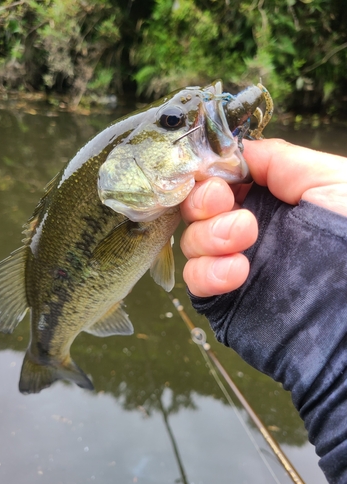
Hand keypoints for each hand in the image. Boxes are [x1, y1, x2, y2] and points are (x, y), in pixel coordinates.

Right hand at [180, 139, 346, 296]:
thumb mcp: (327, 178)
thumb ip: (278, 158)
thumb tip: (236, 151)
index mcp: (267, 198)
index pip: (219, 180)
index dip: (209, 174)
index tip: (216, 175)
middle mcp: (244, 228)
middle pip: (196, 209)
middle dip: (203, 201)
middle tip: (222, 202)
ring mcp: (232, 263)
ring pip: (191, 242)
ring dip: (207, 236)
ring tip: (244, 237)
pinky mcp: (225, 298)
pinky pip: (196, 281)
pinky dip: (207, 273)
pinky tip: (237, 271)